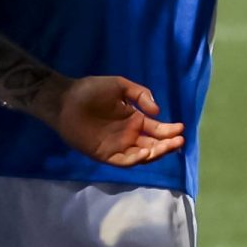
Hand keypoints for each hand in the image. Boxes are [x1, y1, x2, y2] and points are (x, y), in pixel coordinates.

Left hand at [50, 76, 185, 167]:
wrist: (65, 100)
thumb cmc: (91, 90)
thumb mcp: (120, 85)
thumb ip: (140, 95)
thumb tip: (157, 111)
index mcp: (135, 120)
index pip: (157, 129)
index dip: (170, 131)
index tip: (181, 129)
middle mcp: (129, 135)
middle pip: (153, 144)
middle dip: (167, 144)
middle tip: (179, 141)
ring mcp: (118, 146)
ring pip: (142, 155)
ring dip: (155, 152)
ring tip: (166, 146)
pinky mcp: (105, 154)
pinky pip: (123, 160)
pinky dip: (135, 159)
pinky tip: (145, 152)